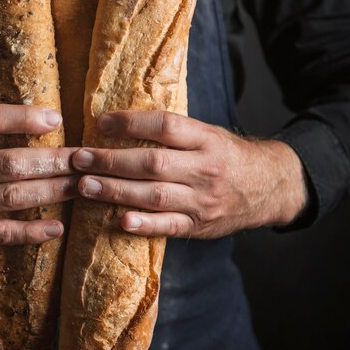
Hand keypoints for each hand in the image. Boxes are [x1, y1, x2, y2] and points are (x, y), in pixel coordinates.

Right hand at [0, 104, 77, 258]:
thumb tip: (39, 120)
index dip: (24, 116)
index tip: (57, 119)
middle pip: (10, 163)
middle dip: (55, 161)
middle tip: (85, 160)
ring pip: (12, 197)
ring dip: (53, 191)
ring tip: (81, 186)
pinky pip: (0, 234)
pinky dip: (32, 232)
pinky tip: (57, 228)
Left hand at [72, 110, 307, 238]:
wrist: (270, 186)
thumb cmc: (227, 155)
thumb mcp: (208, 133)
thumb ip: (174, 131)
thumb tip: (120, 122)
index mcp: (207, 139)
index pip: (165, 126)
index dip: (131, 123)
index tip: (101, 122)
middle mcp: (205, 169)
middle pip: (153, 163)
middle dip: (111, 161)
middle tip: (79, 158)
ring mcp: (203, 200)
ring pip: (155, 196)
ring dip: (115, 191)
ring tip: (84, 185)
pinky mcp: (200, 226)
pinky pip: (170, 226)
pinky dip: (145, 225)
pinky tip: (120, 221)